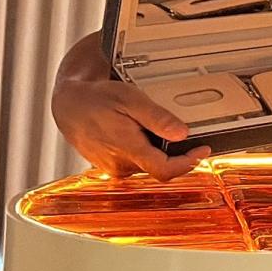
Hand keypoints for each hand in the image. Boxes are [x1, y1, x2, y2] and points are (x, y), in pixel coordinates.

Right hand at [51, 78, 209, 180]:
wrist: (69, 105)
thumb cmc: (96, 100)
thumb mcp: (131, 99)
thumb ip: (157, 118)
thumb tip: (182, 133)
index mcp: (128, 150)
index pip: (165, 170)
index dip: (189, 163)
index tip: (203, 151)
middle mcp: (120, 164)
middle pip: (159, 168)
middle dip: (177, 155)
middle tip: (189, 137)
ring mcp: (114, 167)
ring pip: (147, 165)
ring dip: (160, 152)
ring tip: (159, 131)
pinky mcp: (109, 165)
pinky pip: (134, 162)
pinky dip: (145, 151)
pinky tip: (142, 134)